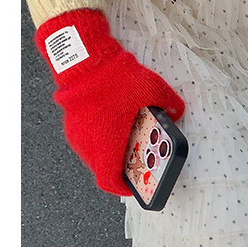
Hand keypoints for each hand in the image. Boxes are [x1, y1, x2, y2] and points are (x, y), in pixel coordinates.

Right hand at [35, 9, 184, 195]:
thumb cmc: (118, 80)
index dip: (124, 188)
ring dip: (108, 153)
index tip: (134, 184)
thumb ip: (170, 105)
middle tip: (134, 161)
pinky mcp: (70, 124)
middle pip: (103, 170)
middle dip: (119, 168)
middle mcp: (88, 147)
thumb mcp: (154, 91)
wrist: (85, 59)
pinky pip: (86, 140)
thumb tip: (177, 112)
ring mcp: (76, 136)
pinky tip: (111, 126)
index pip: (110, 183)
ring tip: (124, 142)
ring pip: (93, 156)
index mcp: (106, 148)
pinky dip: (98, 139)